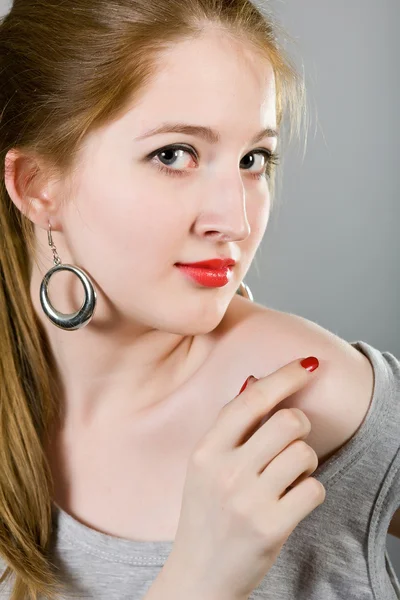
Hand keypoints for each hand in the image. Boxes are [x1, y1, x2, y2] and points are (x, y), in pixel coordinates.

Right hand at [164, 357, 325, 599]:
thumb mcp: (204, 467)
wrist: (199, 575)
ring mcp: (248, 500)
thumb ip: (229, 426)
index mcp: (206, 451)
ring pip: (304, 454)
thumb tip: (255, 381)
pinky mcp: (271, 527)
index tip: (306, 365)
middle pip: (288, 421)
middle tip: (291, 442)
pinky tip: (293, 501)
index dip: (283, 377)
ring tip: (287, 478)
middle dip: (300, 426)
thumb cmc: (205, 516)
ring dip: (305, 463)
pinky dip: (311, 491)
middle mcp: (225, 471)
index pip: (250, 399)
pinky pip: (314, 489)